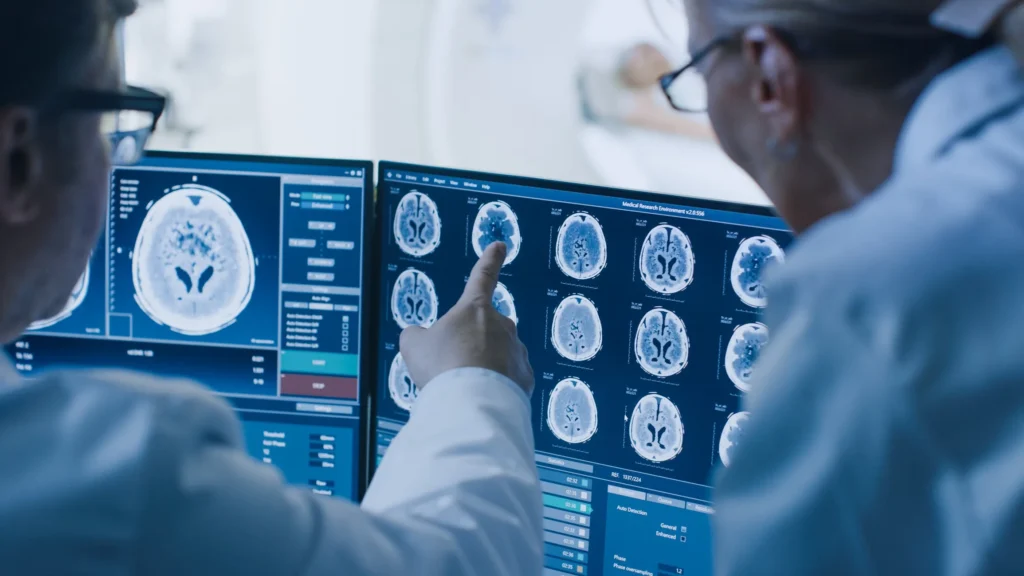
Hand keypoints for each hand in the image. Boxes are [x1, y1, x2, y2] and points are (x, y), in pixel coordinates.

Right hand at [400, 242, 534, 395]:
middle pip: (486, 329)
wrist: (470, 402)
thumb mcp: (414, 345)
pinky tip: (481, 397)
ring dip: (485, 366)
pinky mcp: (525, 377)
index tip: (500, 245)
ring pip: (499, 355)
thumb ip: (417, 336)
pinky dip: (497, 386)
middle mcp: (502, 325)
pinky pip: (509, 378)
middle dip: (472, 343)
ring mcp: (517, 351)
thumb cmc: (441, 366)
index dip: (490, 260)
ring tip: (465, 386)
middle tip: (453, 366)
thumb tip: (420, 337)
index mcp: (475, 308)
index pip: (483, 277)